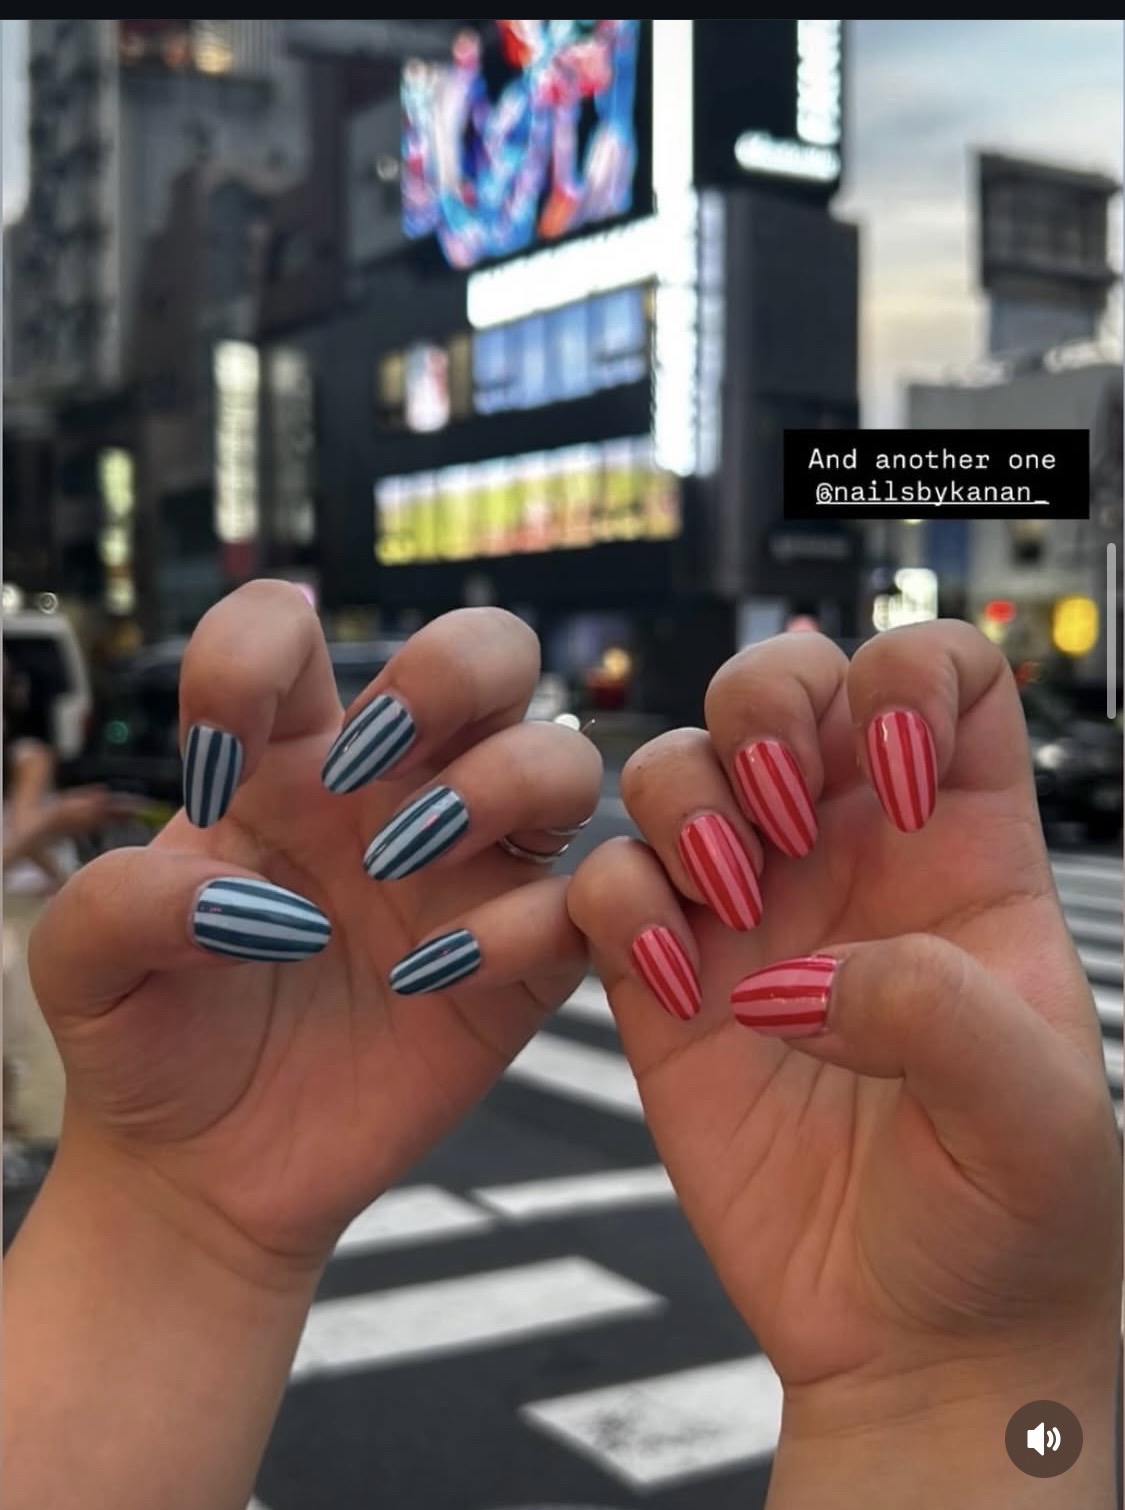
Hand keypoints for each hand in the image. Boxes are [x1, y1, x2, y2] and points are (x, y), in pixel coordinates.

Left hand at [30, 582, 599, 1274]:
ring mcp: (467, 874)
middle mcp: (395, 794)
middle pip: (490, 650)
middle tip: (371, 760)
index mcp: (285, 760)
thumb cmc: (150, 1042)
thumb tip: (250, 899)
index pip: (291, 631)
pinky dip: (525, 924)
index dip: (255, 654)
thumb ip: (123, 902)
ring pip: (563, 758)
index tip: (212, 766)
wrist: (204, 1171)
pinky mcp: (519, 968)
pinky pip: (580, 906)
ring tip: (401, 867)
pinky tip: (431, 980)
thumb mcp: (85, 970)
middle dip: (452, 668)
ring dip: (499, 785)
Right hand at [569, 625, 1119, 1474]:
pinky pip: (607, 886)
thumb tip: (797, 978)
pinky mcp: (663, 984)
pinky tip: (674, 984)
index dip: (910, 681)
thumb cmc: (1009, 1219)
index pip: (941, 678)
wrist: (913, 1338)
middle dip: (766, 701)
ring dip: (687, 802)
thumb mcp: (1033, 1111)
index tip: (896, 779)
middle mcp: (847, 859)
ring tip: (730, 901)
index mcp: (962, 850)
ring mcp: (749, 914)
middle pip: (785, 683)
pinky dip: (618, 905)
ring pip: (678, 766)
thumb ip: (937, 1011)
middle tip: (784, 808)